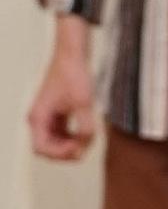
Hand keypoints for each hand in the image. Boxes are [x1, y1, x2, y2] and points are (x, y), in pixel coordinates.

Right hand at [29, 17, 97, 159]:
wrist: (73, 55)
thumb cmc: (73, 74)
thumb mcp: (83, 102)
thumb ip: (85, 126)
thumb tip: (86, 143)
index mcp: (38, 117)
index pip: (41, 148)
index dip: (59, 153)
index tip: (77, 148)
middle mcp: (39, 119)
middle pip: (48, 148)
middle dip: (65, 151)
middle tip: (84, 148)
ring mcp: (47, 117)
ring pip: (55, 142)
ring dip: (70, 145)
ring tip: (87, 140)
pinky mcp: (56, 113)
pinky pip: (62, 133)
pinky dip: (73, 136)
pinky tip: (87, 133)